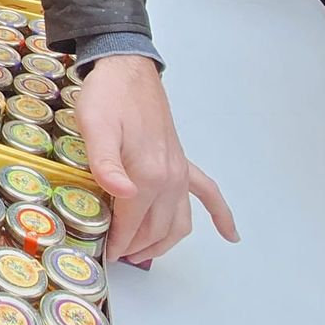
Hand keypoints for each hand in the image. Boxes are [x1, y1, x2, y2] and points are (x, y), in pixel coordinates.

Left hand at [76, 55, 237, 263]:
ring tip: (143, 254)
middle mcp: (169, 178)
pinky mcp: (182, 161)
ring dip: (165, 243)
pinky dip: (221, 215)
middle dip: (135, 247)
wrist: (127, 69)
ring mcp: (179, 171)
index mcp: (147, 174)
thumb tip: (123, 196)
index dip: (117, 243)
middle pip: (155, 228)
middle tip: (115, 254)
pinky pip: (208, 193)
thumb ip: (106, 163)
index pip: (132, 223)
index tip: (104, 254)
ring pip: (179, 221)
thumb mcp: (95, 126)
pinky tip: (230, 234)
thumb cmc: (108, 97)